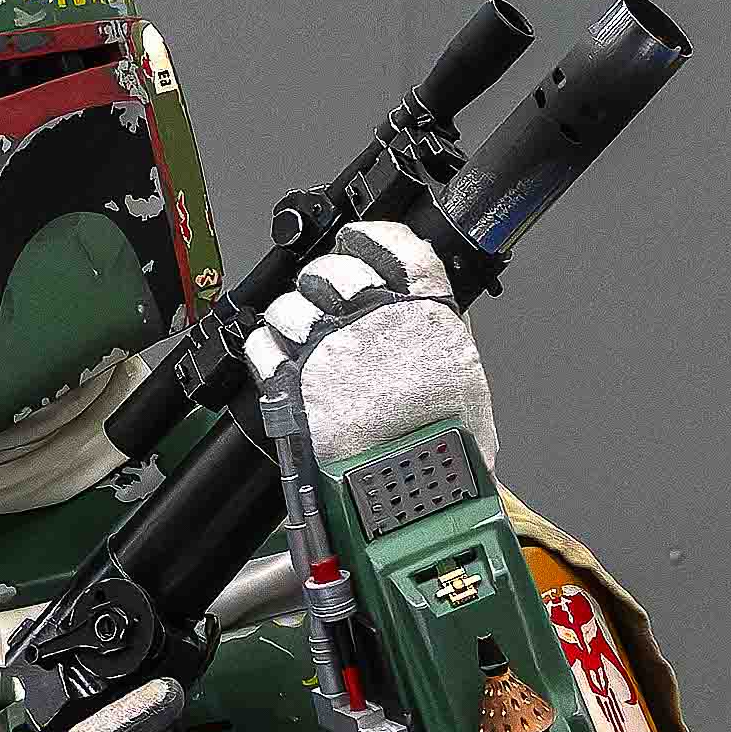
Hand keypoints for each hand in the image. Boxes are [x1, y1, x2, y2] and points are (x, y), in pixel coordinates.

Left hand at [247, 221, 496, 469]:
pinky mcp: (293, 382)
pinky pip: (261, 344)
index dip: (369, 237)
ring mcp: (330, 349)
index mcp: (427, 314)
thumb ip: (447, 343)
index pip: (395, 246)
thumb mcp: (469, 380)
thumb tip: (440, 330)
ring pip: (290, 305)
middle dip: (324, 280)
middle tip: (326, 297)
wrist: (420, 494)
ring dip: (289, 314)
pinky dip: (262, 345)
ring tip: (298, 331)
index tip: (356, 239)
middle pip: (333, 271)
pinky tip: (273, 351)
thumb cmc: (450, 447)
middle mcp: (375, 321)